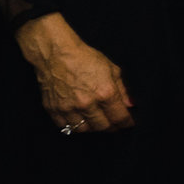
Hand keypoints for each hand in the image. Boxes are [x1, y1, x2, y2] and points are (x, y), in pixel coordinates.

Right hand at [15, 15, 133, 132]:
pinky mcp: (53, 109)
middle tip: (114, 125)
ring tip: (97, 122)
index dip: (126, 123)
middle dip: (112, 128)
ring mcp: (68, 108)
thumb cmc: (85, 58)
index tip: (128, 123)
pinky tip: (80, 120)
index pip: (119, 117)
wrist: (56, 53)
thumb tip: (130, 105)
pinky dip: (74, 126)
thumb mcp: (111, 69)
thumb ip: (122, 90)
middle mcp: (87, 103)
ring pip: (84, 130)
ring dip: (93, 128)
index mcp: (105, 92)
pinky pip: (65, 126)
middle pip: (103, 127)